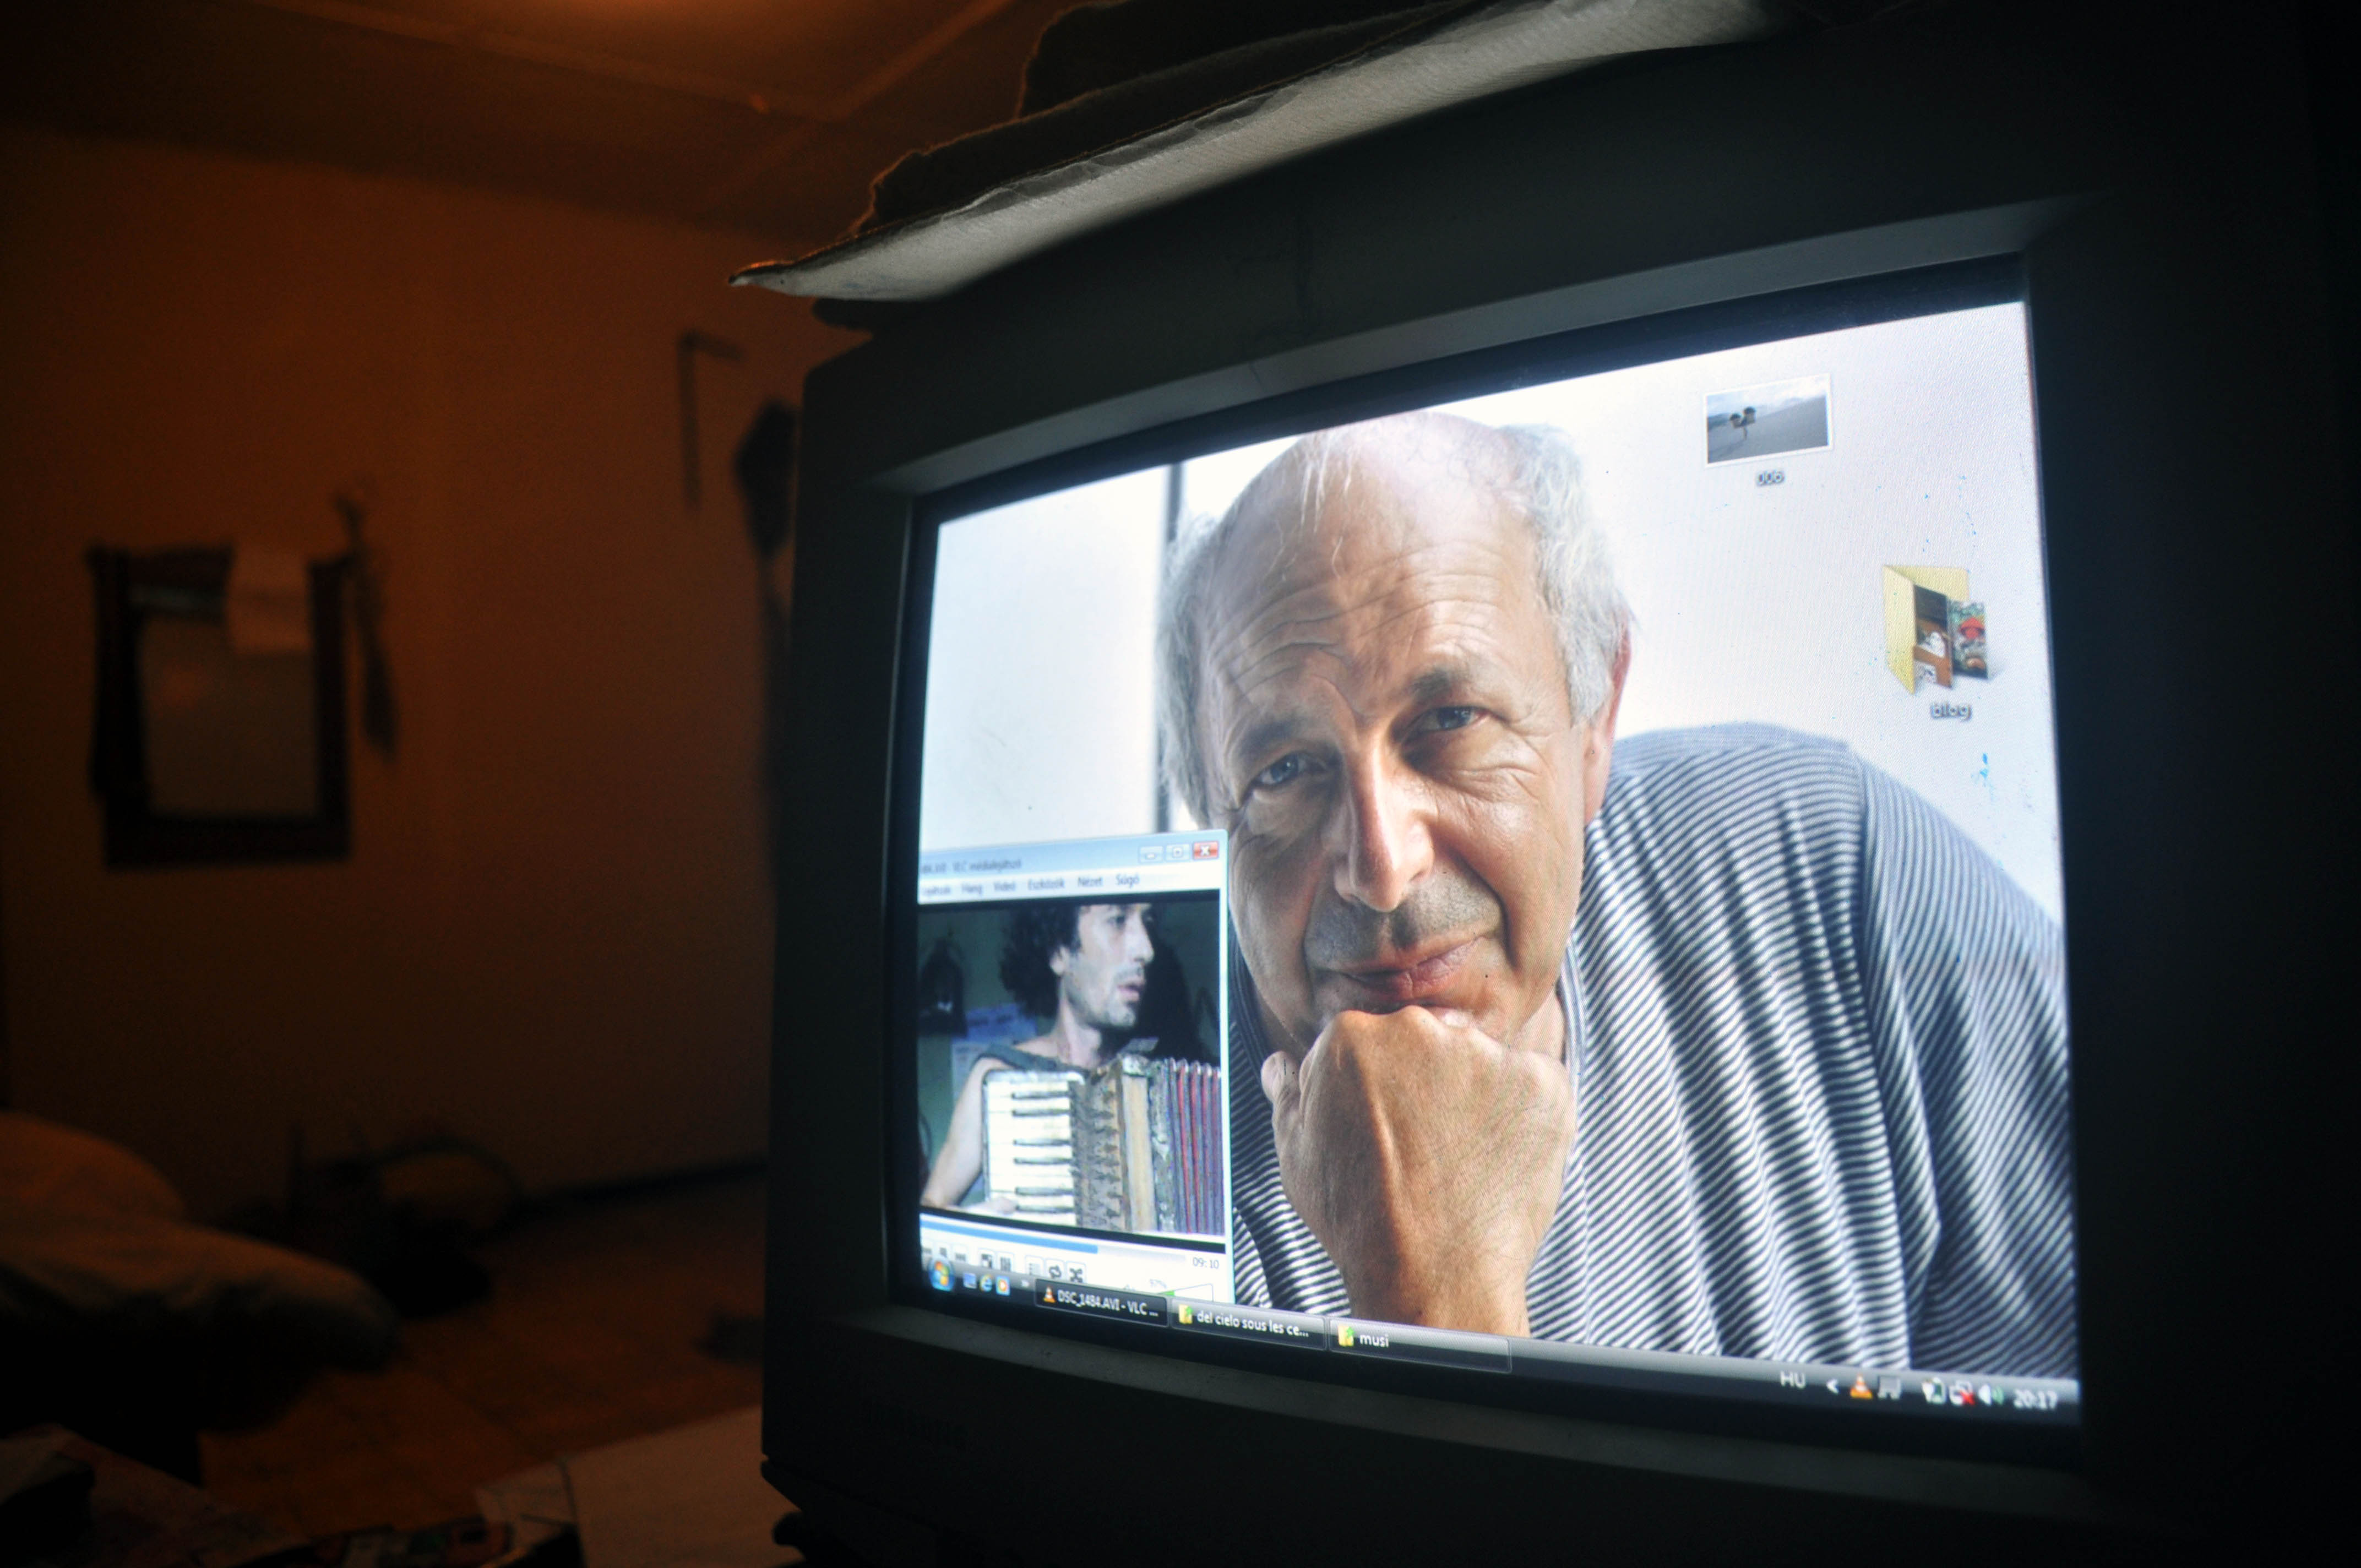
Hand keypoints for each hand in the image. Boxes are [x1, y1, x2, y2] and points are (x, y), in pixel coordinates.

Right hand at [1262, 1007, 1574, 1335]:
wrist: (1433, 1275)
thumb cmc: (1360, 1219)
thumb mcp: (1297, 1152)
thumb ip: (1289, 1093)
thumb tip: (1281, 1063)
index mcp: (1352, 1036)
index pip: (1371, 1041)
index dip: (1379, 1090)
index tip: (1385, 1128)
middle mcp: (1419, 1029)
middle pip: (1428, 1041)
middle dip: (1428, 1084)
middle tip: (1425, 1147)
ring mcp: (1486, 1054)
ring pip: (1483, 1062)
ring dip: (1477, 1097)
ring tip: (1462, 1161)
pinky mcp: (1542, 1082)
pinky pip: (1536, 1085)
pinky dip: (1524, 1116)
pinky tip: (1499, 1160)